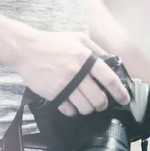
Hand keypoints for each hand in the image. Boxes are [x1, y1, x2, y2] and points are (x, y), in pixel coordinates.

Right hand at [12, 30, 130, 115]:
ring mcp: (64, 84)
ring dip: (89, 109)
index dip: (119, 92)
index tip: (124, 99)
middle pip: (98, 98)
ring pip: (85, 107)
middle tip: (102, 103)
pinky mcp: (53, 93)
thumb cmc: (53, 43)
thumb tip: (112, 61)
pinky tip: (72, 106)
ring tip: (87, 105)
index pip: (109, 79)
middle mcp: (77, 72)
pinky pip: (69, 110)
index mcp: (86, 58)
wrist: (25, 49)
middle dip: (103, 104)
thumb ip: (96, 50)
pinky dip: (73, 111)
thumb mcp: (78, 38)